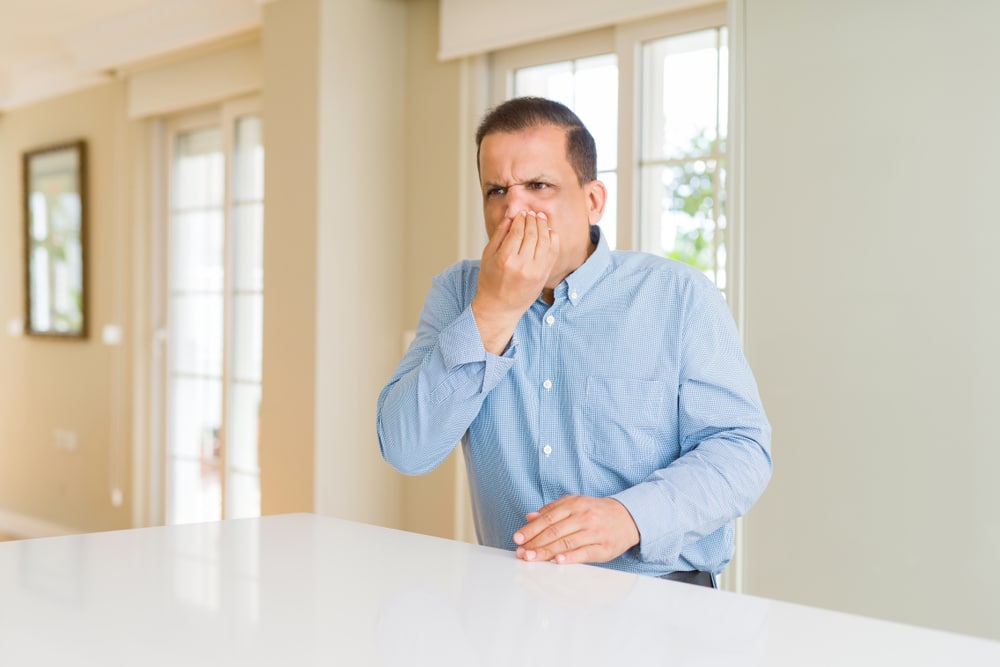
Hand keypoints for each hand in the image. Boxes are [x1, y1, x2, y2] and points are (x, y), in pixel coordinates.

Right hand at [472, 210, 558, 353]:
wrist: (500, 307)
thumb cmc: (490, 281)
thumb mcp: (487, 256)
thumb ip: (499, 235)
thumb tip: (511, 216)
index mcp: (505, 259)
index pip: (517, 231)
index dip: (521, 218)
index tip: (521, 213)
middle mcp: (522, 265)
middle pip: (532, 233)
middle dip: (533, 219)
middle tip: (532, 213)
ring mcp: (535, 271)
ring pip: (544, 240)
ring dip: (543, 226)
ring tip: (540, 218)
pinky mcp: (544, 275)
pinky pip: (553, 252)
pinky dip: (552, 239)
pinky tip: (548, 231)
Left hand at [512, 495, 639, 564]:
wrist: (628, 517)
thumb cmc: (596, 512)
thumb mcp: (574, 504)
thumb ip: (552, 510)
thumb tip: (530, 516)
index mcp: (574, 505)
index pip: (548, 518)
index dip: (531, 529)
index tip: (518, 538)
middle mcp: (584, 517)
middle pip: (555, 531)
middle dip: (535, 543)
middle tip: (522, 552)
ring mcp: (594, 532)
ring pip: (567, 543)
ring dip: (547, 552)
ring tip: (532, 558)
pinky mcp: (604, 547)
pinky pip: (585, 553)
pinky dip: (570, 557)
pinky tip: (558, 561)